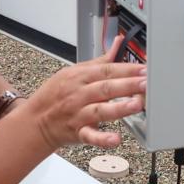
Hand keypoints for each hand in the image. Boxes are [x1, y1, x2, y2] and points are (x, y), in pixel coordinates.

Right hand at [21, 34, 145, 149]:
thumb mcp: (74, 72)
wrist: (36, 120)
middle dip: (128, 85)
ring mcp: (78, 114)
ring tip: (137, 105)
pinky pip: (90, 136)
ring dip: (119, 107)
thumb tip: (118, 43)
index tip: (145, 69)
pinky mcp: (78, 132)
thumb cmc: (56, 95)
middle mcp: (79, 94)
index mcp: (80, 77)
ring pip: (100, 110)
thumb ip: (100, 61)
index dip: (127, 69)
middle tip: (147, 83)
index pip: (107, 70)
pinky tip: (115, 139)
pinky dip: (102, 139)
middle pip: (105, 88)